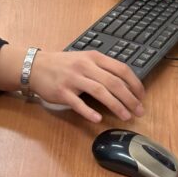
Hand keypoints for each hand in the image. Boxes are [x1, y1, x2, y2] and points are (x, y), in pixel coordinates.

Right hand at [29, 50, 145, 123]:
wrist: (36, 66)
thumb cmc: (63, 64)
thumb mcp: (84, 59)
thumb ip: (102, 68)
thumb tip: (125, 84)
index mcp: (93, 57)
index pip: (120, 69)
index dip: (134, 83)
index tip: (142, 96)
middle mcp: (85, 66)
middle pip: (113, 82)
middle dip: (130, 98)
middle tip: (139, 111)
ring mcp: (73, 79)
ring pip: (100, 92)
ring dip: (116, 106)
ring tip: (126, 117)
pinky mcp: (62, 92)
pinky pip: (78, 103)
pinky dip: (89, 112)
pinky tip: (98, 119)